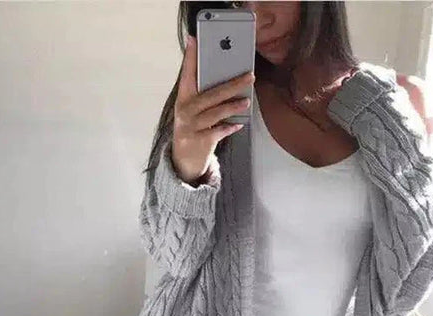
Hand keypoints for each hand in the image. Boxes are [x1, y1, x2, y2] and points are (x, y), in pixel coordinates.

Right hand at [172, 34, 254, 185]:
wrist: (183, 160)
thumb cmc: (193, 129)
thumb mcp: (193, 111)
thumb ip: (204, 96)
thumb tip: (228, 81)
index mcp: (183, 98)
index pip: (186, 74)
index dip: (190, 57)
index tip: (194, 39)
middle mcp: (185, 111)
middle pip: (210, 94)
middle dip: (231, 85)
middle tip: (249, 76)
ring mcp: (190, 127)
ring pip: (215, 112)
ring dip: (232, 106)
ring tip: (247, 102)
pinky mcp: (199, 141)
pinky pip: (217, 132)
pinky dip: (228, 127)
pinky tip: (238, 124)